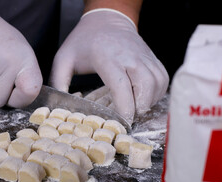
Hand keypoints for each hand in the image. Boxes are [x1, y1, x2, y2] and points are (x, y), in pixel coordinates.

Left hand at [50, 9, 168, 122]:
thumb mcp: (64, 59)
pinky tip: (145, 98)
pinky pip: (163, 78)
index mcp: (107, 57)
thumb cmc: (84, 40)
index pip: (122, 86)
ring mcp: (144, 56)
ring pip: (157, 83)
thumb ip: (59, 82)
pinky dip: (157, 92)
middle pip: (145, 86)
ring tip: (136, 109)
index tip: (122, 121)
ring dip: (149, 101)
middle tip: (128, 117)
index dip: (124, 107)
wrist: (106, 19)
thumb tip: (59, 106)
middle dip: (139, 107)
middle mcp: (130, 56)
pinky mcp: (152, 58)